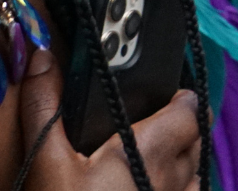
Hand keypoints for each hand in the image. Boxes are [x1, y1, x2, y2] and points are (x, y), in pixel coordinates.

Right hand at [19, 48, 202, 190]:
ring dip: (180, 163)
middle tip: (148, 127)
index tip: (164, 96)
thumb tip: (40, 57)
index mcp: (151, 151)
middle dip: (179, 129)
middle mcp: (175, 178)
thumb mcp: (46, 162)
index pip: (190, 110)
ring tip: (145, 162)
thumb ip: (45, 108)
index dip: (181, 98)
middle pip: (197, 139)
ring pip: (196, 173)